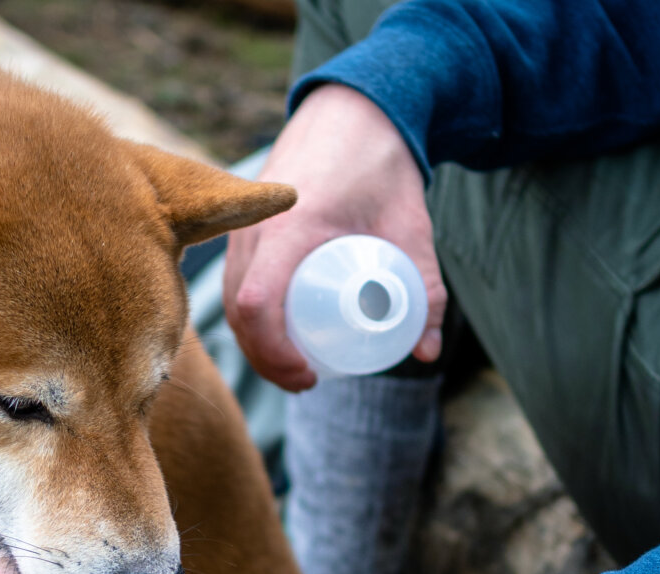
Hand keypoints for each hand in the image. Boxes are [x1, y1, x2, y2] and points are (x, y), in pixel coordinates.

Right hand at [225, 83, 447, 390]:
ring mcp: (243, 225)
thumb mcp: (413, 227)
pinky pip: (235, 281)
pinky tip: (275, 333)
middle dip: (266, 359)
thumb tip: (427, 352)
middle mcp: (256, 227)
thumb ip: (426, 289)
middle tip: (306, 379)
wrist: (352, 109)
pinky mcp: (243, 225)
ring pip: (231, 300)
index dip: (274, 352)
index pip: (256, 304)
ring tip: (293, 365)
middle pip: (239, 313)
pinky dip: (249, 315)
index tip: (308, 373)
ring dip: (254, 341)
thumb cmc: (383, 164)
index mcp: (292, 227)